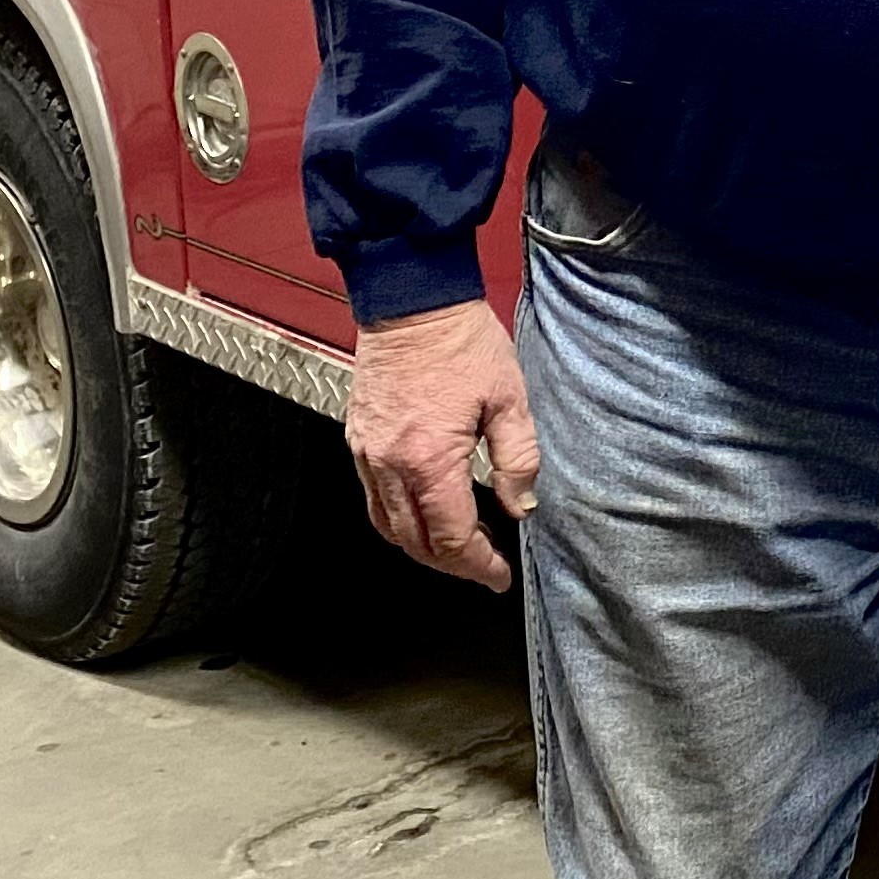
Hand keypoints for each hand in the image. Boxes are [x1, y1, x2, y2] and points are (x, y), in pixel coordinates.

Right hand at [347, 299, 538, 592]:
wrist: (412, 302)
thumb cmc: (462, 343)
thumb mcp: (510, 399)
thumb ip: (518, 460)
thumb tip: (521, 506)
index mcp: (430, 459)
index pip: (452, 536)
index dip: (478, 565)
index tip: (498, 576)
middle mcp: (389, 464)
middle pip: (415, 542)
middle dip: (451, 563)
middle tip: (484, 565)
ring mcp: (366, 453)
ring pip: (388, 526)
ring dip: (422, 546)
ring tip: (459, 545)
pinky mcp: (356, 440)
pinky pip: (372, 498)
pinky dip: (398, 518)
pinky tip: (426, 512)